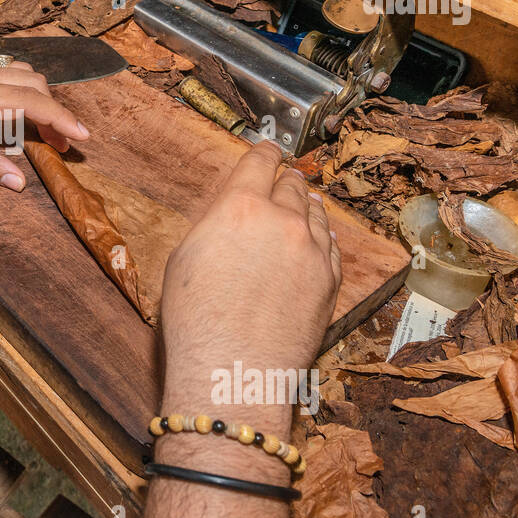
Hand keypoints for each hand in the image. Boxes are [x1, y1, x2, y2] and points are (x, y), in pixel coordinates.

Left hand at [0, 61, 88, 189]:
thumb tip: (19, 182)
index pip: (31, 101)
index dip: (61, 119)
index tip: (81, 137)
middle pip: (34, 83)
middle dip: (55, 113)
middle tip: (62, 145)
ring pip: (24, 73)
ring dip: (42, 99)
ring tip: (46, 132)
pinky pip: (8, 72)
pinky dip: (26, 90)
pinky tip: (22, 113)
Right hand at [160, 140, 342, 380]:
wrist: (234, 370)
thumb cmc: (196, 321)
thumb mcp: (185, 258)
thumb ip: (215, 225)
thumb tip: (233, 219)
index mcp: (240, 206)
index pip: (259, 163)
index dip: (263, 152)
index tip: (267, 148)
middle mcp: (283, 220)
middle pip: (291, 185)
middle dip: (284, 179)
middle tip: (283, 177)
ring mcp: (313, 250)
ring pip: (315, 213)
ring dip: (306, 204)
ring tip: (304, 201)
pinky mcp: (330, 280)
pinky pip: (332, 245)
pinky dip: (323, 235)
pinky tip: (320, 236)